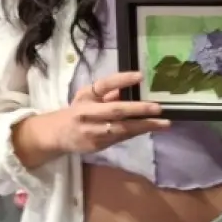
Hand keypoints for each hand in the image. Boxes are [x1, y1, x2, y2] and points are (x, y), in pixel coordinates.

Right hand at [35, 71, 170, 156]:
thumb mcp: (87, 95)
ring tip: (164, 124)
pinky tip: (150, 129)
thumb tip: (129, 85)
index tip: (141, 76)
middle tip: (159, 108)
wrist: (57, 135)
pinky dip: (136, 133)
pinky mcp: (97, 146)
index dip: (122, 80)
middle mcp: (88, 114)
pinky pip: (120, 138)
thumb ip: (107, 91)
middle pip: (116, 111)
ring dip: (144, 126)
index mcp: (86, 97)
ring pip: (122, 129)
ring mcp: (93, 132)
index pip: (104, 85)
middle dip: (140, 109)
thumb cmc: (76, 111)